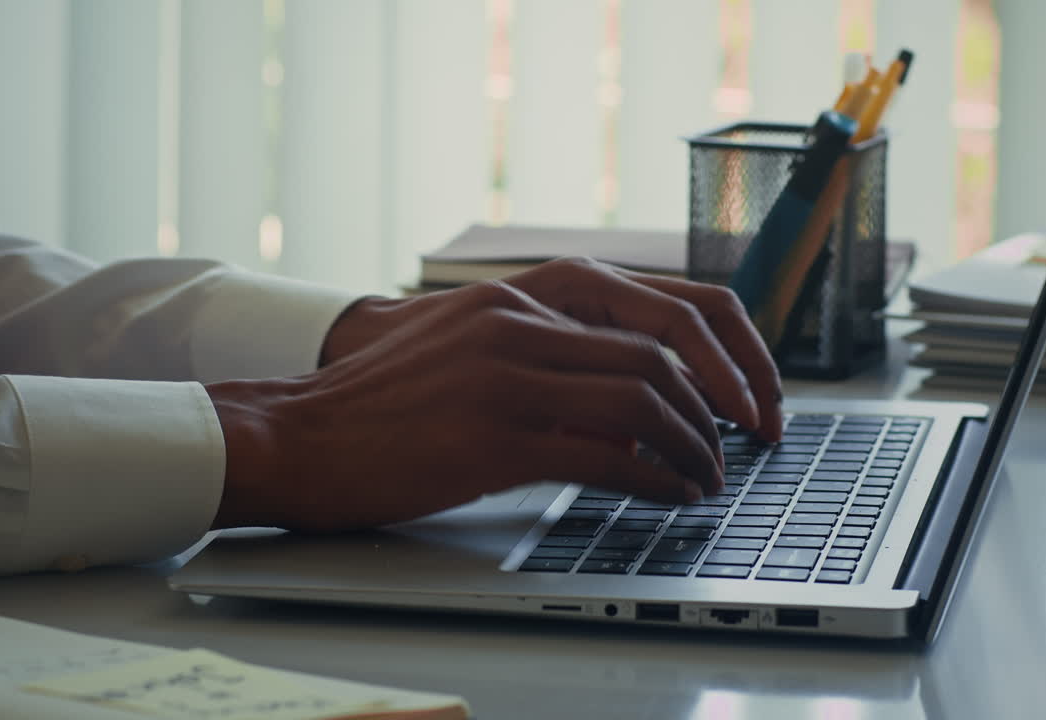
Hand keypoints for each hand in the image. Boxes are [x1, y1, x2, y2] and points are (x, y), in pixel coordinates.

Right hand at [210, 257, 781, 531]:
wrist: (296, 435)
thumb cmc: (383, 402)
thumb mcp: (468, 344)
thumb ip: (543, 346)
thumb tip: (631, 382)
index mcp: (521, 293)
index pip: (659, 303)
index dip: (724, 348)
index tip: (749, 391)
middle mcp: (521, 321)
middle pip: (665, 350)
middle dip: (726, 399)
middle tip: (748, 439)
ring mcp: (508, 376)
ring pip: (646, 399)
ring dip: (695, 446)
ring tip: (708, 477)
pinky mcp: (495, 438)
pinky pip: (608, 454)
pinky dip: (657, 478)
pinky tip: (672, 496)